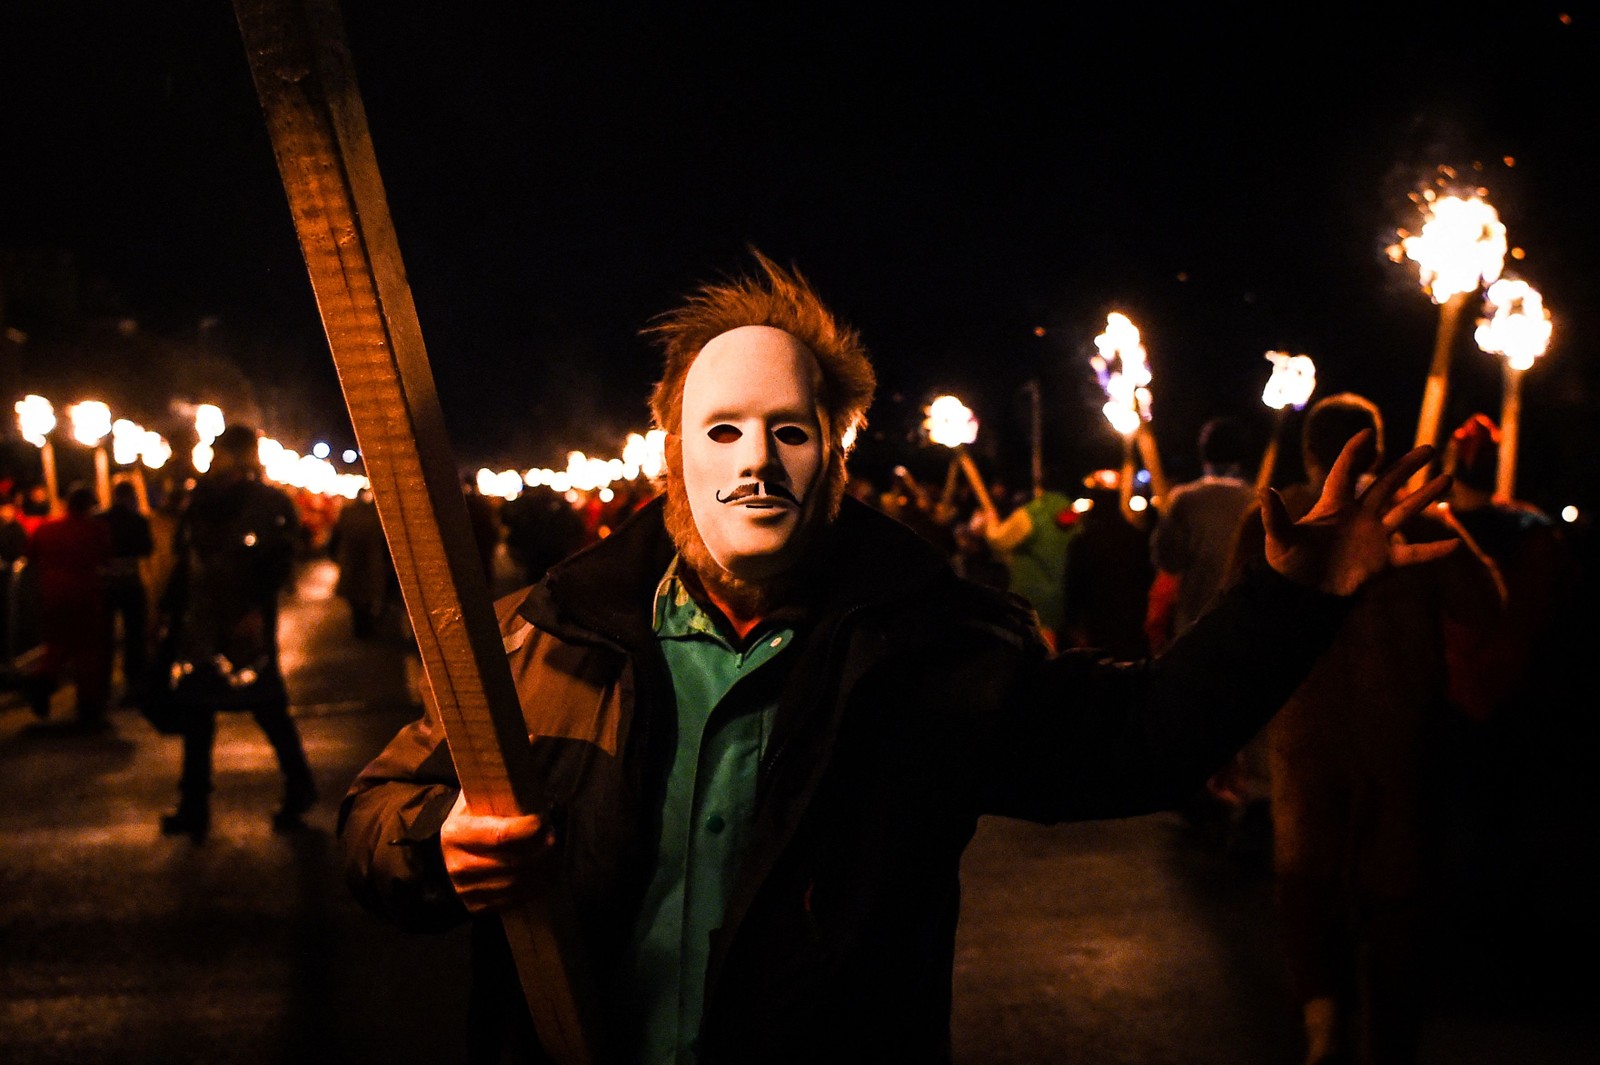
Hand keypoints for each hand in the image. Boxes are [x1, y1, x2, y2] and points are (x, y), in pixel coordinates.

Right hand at [439, 790, 557, 913]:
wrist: (443, 857)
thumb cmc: (468, 822)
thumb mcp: (473, 801)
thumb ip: (495, 792)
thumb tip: (528, 780)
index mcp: (456, 834)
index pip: (500, 835)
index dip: (529, 829)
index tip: (544, 820)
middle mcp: (458, 865)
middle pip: (513, 862)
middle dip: (542, 850)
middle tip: (554, 836)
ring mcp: (466, 890)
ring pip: (517, 883)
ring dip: (543, 869)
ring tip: (555, 854)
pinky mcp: (476, 906)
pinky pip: (513, 901)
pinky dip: (536, 888)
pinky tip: (546, 874)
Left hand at [1262, 429, 1457, 595]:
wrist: (1303, 594)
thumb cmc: (1290, 564)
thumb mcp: (1280, 540)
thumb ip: (1275, 517)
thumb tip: (1266, 491)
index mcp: (1334, 506)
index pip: (1345, 472)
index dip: (1355, 453)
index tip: (1368, 433)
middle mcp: (1359, 515)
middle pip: (1386, 484)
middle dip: (1406, 466)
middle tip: (1429, 449)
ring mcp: (1374, 536)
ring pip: (1405, 511)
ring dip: (1425, 497)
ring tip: (1448, 479)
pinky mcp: (1384, 560)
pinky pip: (1413, 554)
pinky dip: (1432, 551)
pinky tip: (1455, 545)